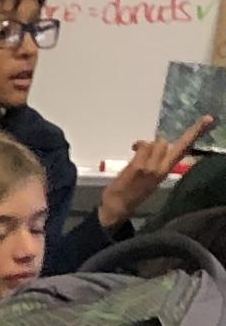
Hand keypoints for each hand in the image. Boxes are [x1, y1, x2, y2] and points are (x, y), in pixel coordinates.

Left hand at [100, 113, 211, 229]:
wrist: (117, 207)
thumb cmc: (132, 193)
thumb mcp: (151, 179)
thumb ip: (157, 163)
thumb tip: (156, 148)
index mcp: (166, 172)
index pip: (185, 150)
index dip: (196, 133)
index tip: (208, 119)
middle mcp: (162, 169)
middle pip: (167, 143)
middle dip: (157, 143)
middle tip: (144, 148)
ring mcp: (151, 167)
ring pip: (155, 143)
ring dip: (146, 145)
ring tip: (137, 154)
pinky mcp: (139, 166)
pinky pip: (143, 145)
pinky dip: (138, 145)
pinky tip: (133, 149)